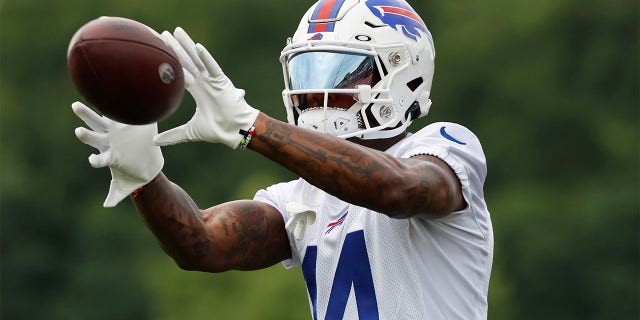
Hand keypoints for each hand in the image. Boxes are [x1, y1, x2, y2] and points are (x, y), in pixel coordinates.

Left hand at [72, 102, 163, 206]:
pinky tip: (110, 99)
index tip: (93, 161)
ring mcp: (115, 130)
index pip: (99, 158)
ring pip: (98, 120)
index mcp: (108, 155)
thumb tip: (107, 206)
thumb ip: (116, 195)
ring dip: (86, 114)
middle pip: (92, 136)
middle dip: (84, 133)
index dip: (96, 160)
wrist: (146, 160)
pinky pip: (119, 114)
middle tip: (77, 131)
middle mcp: (108, 141)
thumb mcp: (125, 185)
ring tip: (74, 106)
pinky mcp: (126, 122)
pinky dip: (115, 108)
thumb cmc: (133, 172)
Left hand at [155, 27, 259, 148]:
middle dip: (175, 48)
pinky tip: (198, 47)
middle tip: (162, 34)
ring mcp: (213, 80)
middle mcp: (204, 82)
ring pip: (197, 60)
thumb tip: (154, 142)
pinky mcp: (222, 82)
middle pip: (186, 61)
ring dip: (187, 46)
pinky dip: (206, 57)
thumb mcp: (190, 132)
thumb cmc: (218, 130)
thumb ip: (172, 135)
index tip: (158, 51)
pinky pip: (213, 67)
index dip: (170, 62)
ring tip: (177, 32)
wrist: (235, 132)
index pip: (181, 72)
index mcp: (198, 90)